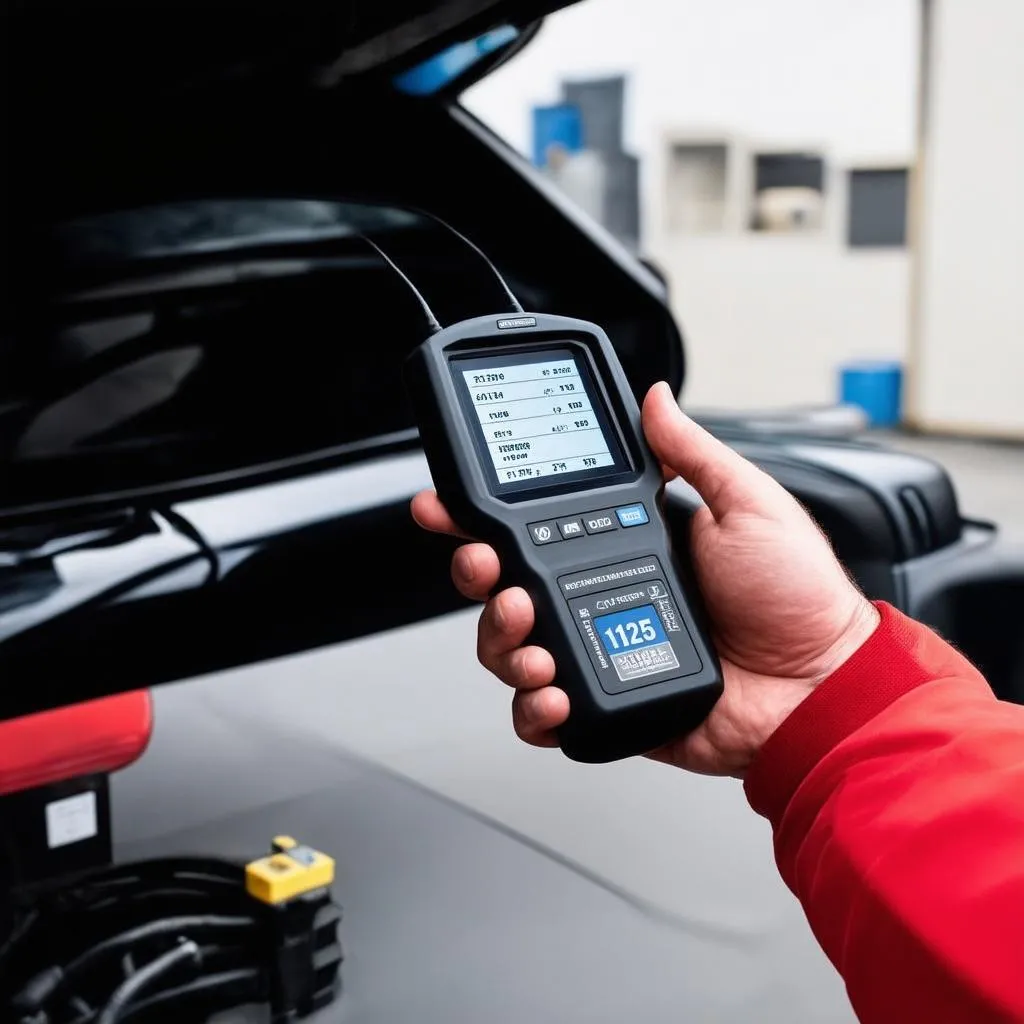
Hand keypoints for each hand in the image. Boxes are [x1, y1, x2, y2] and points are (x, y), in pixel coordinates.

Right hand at [411, 381, 878, 775]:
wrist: (819, 686)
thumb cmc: (795, 597)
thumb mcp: (747, 504)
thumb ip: (691, 454)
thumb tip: (657, 397)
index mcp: (624, 542)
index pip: (536, 524)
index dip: (484, 514)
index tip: (452, 503)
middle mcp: (598, 594)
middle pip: (503, 584)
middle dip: (475, 573)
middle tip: (486, 567)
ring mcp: (597, 649)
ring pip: (509, 646)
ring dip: (501, 639)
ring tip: (530, 630)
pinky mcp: (604, 704)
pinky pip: (541, 710)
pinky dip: (531, 706)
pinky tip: (553, 690)